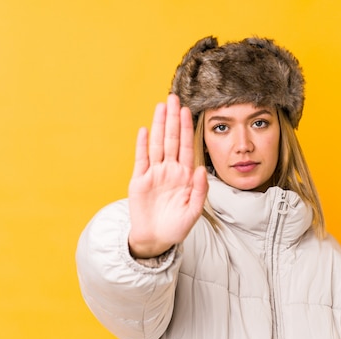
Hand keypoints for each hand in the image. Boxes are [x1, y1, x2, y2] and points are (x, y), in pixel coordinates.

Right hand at [127, 94, 207, 257]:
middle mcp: (170, 170)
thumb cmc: (177, 227)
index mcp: (185, 176)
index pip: (186, 147)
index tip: (187, 111)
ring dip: (158, 125)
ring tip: (160, 107)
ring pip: (156, 144)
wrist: (156, 239)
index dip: (186, 129)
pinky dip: (142, 145)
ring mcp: (154, 174)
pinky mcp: (139, 181)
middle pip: (171, 139)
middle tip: (173, 98)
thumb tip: (201, 169)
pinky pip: (141, 160)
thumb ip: (200, 190)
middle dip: (173, 119)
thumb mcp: (194, 211)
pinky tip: (144, 130)